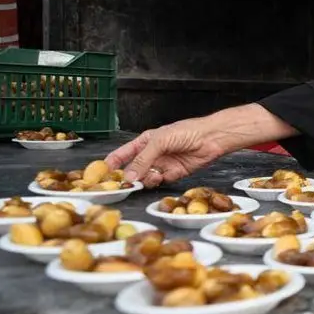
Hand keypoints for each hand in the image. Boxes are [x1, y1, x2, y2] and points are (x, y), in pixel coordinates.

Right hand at [106, 119, 225, 188]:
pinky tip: (161, 176)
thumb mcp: (159, 142)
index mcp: (145, 142)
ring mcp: (162, 164)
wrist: (211, 138)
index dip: (111, 163)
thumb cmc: (186, 131)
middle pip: (133, 169)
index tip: (101, 174)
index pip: (123, 154)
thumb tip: (129, 175)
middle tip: (125, 182)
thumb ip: (143, 159)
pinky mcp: (174, 173)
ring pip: (146, 177)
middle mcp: (152, 154)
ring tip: (149, 176)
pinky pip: (160, 181)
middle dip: (129, 176)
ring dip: (145, 179)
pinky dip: (158, 181)